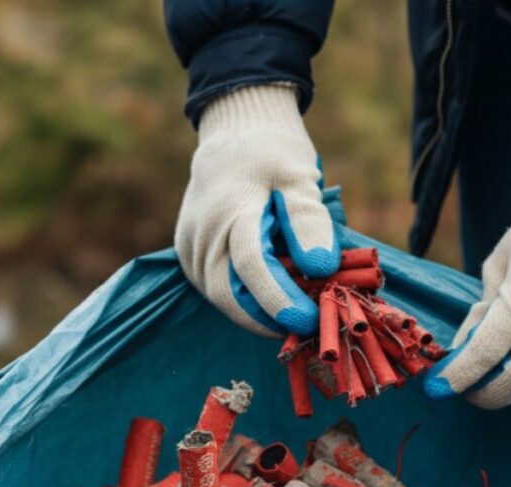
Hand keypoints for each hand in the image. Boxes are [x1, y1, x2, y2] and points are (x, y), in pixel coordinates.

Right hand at [175, 84, 339, 337]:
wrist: (233, 137)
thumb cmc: (272, 155)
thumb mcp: (300, 176)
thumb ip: (309, 220)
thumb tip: (320, 268)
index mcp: (230, 208)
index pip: (251, 264)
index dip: (280, 298)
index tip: (310, 319)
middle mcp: (202, 234)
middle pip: (230, 295)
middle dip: (270, 319)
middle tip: (309, 327)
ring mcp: (191, 250)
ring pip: (224, 300)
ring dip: (261, 316)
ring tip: (298, 314)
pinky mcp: (190, 261)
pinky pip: (219, 293)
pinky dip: (249, 305)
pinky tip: (278, 303)